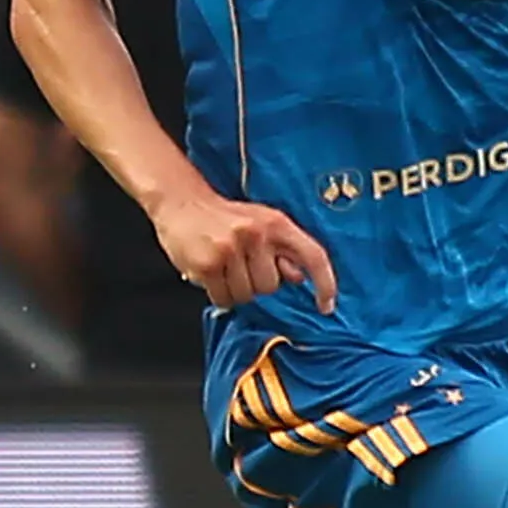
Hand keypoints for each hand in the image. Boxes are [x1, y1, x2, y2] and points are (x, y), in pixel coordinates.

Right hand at [153, 187, 337, 311]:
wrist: (180, 201)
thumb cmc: (223, 217)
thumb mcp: (261, 223)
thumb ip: (282, 250)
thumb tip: (300, 276)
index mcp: (276, 223)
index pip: (313, 256)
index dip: (325, 284)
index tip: (326, 306)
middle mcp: (256, 233)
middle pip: (271, 286)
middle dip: (255, 283)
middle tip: (238, 266)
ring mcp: (231, 249)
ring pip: (246, 296)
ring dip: (234, 290)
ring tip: (223, 268)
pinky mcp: (208, 264)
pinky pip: (223, 299)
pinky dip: (217, 294)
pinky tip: (210, 274)